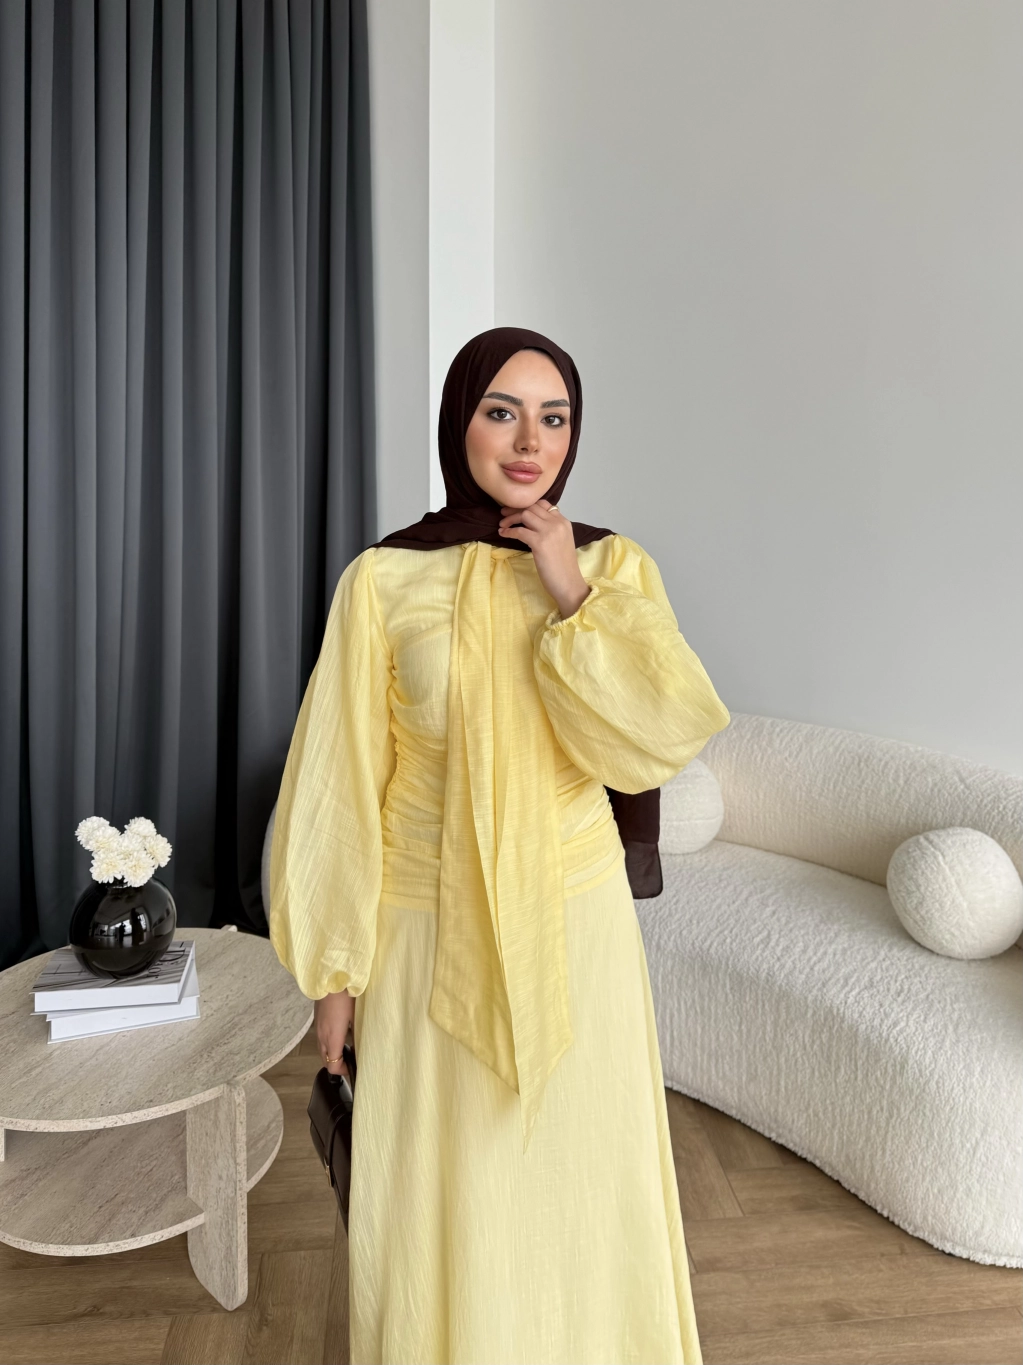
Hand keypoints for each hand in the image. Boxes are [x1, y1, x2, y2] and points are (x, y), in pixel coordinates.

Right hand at [315, 989, 353, 1076]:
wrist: (330, 979)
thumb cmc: (345, 997)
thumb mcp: (356, 1017)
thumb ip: (357, 1034)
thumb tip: (360, 1047)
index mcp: (333, 1038)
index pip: (332, 1066)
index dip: (342, 1071)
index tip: (352, 1068)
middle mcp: (322, 1037)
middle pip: (325, 1061)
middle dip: (336, 1064)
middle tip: (350, 1060)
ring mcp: (318, 1029)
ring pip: (322, 1051)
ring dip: (332, 1054)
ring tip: (346, 1047)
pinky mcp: (317, 1021)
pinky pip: (320, 1040)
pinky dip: (328, 1044)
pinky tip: (339, 1034)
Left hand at [498, 499, 590, 618]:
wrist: (569, 583)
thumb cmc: (563, 567)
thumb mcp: (561, 541)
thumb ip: (551, 530)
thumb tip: (532, 524)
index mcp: (563, 522)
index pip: (543, 504)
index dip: (527, 505)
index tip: (516, 510)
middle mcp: (557, 523)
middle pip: (532, 507)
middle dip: (515, 509)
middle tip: (504, 514)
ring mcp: (549, 532)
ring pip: (525, 515)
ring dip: (510, 518)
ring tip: (502, 525)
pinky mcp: (540, 543)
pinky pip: (519, 531)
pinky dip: (509, 531)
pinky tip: (503, 534)